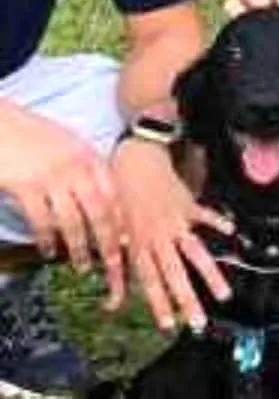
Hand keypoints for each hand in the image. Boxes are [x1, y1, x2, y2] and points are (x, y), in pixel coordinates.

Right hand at [0, 101, 123, 308]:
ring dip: (79, 248)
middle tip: (114, 265)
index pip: (115, 196)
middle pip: (101, 214)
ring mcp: (53, 177)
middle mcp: (77, 167)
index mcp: (90, 158)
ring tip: (82, 264)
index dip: (123, 223)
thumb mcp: (69, 146)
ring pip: (74, 222)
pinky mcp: (27, 186)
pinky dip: (47, 239)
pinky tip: (48, 250)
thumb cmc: (33, 135)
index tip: (128, 243)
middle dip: (109, 243)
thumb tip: (103, 202)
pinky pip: (43, 221)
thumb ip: (87, 171)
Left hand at [112, 139, 232, 330]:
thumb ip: (114, 264)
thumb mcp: (111, 228)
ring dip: (209, 274)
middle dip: (187, 299)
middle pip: (175, 272)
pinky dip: (218, 222)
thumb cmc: (118, 191)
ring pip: (195, 252)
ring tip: (223, 293)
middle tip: (197, 321)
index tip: (168, 323)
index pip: (150, 280)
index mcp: (139, 242)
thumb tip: (109, 296)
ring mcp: (177, 221)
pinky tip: (230, 231)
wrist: (134, 157)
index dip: (159, 302)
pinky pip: (206, 215)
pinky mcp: (189, 205)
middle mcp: (159, 236)